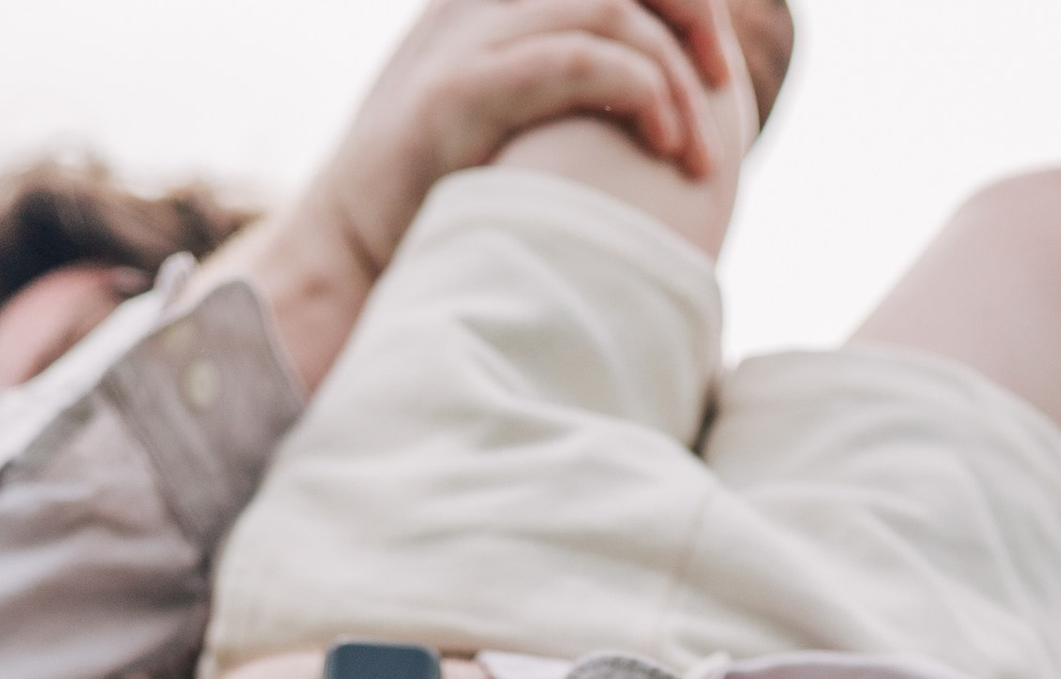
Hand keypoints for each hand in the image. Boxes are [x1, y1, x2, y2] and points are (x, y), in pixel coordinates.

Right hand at [220, 0, 728, 389]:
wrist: (339, 269)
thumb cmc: (427, 220)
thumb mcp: (498, 134)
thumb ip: (552, 98)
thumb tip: (640, 113)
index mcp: (488, 4)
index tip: (713, 66)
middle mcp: (476, 4)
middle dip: (692, 18)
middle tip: (721, 93)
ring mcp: (464, 41)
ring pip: (612, 9)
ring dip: (672, 77)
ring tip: (692, 152)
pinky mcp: (458, 94)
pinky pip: (575, 60)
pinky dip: (636, 89)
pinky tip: (660, 141)